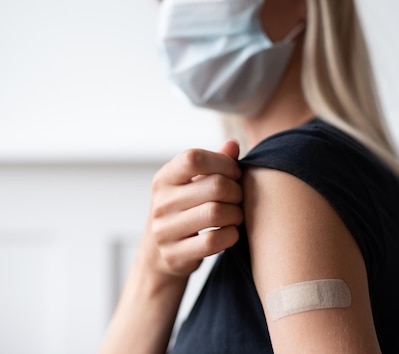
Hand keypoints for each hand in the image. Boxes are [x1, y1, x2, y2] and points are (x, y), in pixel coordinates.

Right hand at [144, 140, 242, 277]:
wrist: (160, 252)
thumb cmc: (185, 208)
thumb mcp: (193, 183)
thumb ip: (214, 162)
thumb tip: (233, 144)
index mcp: (164, 178)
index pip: (193, 158)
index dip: (223, 162)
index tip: (234, 173)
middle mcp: (161, 203)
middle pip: (214, 186)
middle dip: (236, 191)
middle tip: (238, 198)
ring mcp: (165, 230)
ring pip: (216, 213)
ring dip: (236, 214)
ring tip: (236, 215)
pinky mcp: (174, 255)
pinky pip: (213, 241)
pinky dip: (231, 235)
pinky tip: (230, 232)